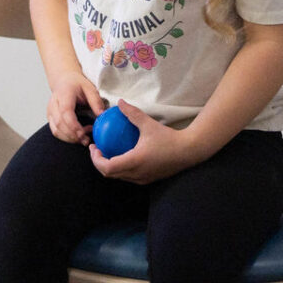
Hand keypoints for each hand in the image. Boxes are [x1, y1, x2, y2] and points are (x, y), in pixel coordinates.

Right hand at [46, 72, 106, 144]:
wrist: (64, 80)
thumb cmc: (76, 84)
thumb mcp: (90, 88)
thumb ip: (96, 101)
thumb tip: (101, 115)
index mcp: (64, 93)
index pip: (65, 112)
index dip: (73, 125)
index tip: (83, 133)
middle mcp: (53, 103)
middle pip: (59, 123)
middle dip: (73, 135)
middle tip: (86, 139)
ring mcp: (50, 111)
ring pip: (56, 130)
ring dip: (70, 138)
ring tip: (83, 139)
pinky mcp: (50, 118)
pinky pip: (55, 131)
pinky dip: (65, 137)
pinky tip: (76, 136)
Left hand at [87, 100, 205, 183]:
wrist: (189, 151)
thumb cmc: (169, 137)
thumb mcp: (148, 123)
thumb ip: (132, 113)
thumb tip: (119, 102)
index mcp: (134, 162)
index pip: (107, 167)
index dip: (96, 160)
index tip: (94, 147)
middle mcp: (136, 173)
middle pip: (110, 174)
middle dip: (99, 163)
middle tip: (97, 149)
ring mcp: (143, 178)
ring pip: (119, 177)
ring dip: (110, 167)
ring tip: (107, 152)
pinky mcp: (149, 179)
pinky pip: (129, 177)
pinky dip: (121, 169)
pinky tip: (123, 156)